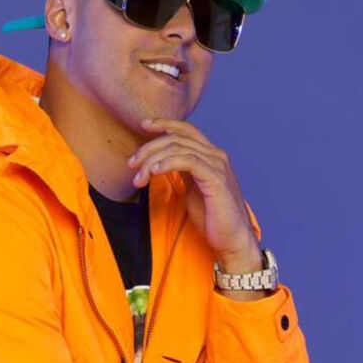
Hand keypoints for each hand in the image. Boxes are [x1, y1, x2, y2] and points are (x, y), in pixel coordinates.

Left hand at [126, 117, 260, 268]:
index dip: (165, 123)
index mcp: (210, 155)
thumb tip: (160, 161)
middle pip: (177, 138)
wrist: (231, 239)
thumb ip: (181, 171)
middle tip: (131, 164)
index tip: (143, 124)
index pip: (186, 130)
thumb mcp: (192, 187)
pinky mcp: (216, 179)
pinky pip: (188, 161)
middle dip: (149, 148)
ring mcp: (217, 165)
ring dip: (153, 160)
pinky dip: (168, 163)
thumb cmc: (211, 216)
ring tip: (139, 177)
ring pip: (179, 148)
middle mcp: (215, 155)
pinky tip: (154, 172)